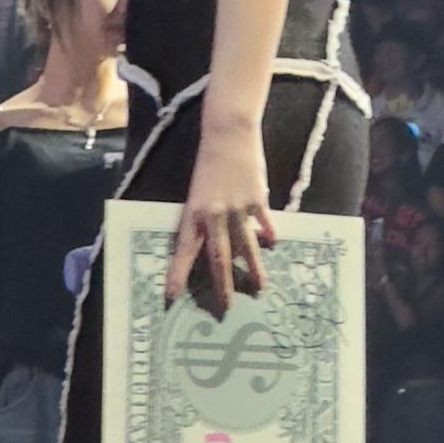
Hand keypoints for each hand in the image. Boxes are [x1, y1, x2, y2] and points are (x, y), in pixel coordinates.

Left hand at [165, 123, 274, 313]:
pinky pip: (263, 224)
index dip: (177, 274)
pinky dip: (268, 235)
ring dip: (253, 269)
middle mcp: (214, 214)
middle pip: (217, 257)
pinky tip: (272, 244)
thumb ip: (206, 219)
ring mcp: (236, 208)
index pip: (183, 251)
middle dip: (222, 284)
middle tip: (225, 307)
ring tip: (259, 288)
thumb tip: (219, 243)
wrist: (228, 135)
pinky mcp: (257, 200)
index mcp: (193, 213)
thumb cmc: (209, 164)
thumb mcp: (198, 193)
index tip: (171, 296)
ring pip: (245, 247)